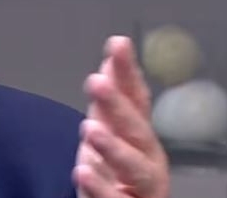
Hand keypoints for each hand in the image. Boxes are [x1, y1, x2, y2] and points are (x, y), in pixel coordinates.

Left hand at [73, 36, 168, 197]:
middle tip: (96, 82)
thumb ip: (109, 102)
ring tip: (90, 129)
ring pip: (134, 166)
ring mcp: (140, 186)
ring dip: (113, 146)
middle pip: (136, 129)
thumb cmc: (114, 172)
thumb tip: (109, 63)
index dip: (128, 72)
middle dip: (118, 105)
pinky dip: (100, 186)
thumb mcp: (109, 132)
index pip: (136, 98)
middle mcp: (146, 157)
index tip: (117, 44)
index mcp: (139, 134)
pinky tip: (82, 171)